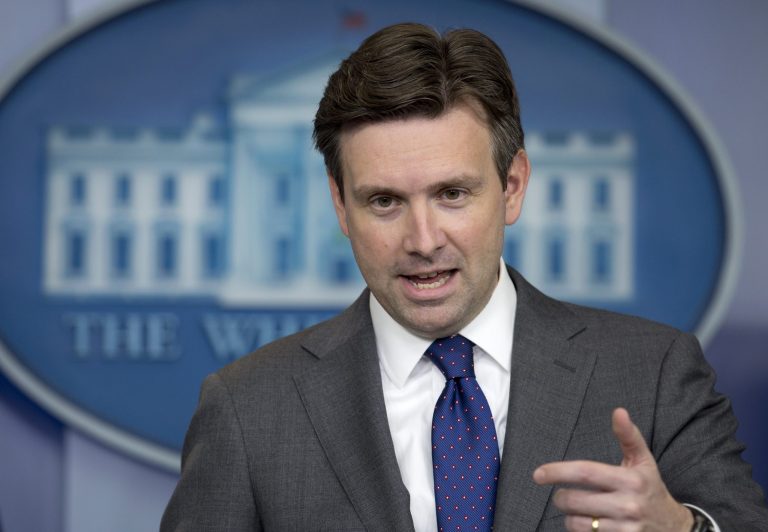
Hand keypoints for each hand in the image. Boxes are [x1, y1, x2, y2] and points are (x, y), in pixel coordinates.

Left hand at [533, 408, 693, 530]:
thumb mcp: (643, 461)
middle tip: (562, 494)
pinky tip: (588, 523)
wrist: (675, 528)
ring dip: (568, 516)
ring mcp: (624, 529)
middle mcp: (627, 505)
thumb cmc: (651, 488)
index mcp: (630, 480)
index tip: (538, 474)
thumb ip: (628, 436)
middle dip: (560, 497)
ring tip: (577, 509)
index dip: (558, 471)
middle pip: (574, 500)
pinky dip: (580, 529)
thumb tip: (619, 411)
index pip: (585, 473)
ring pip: (576, 522)